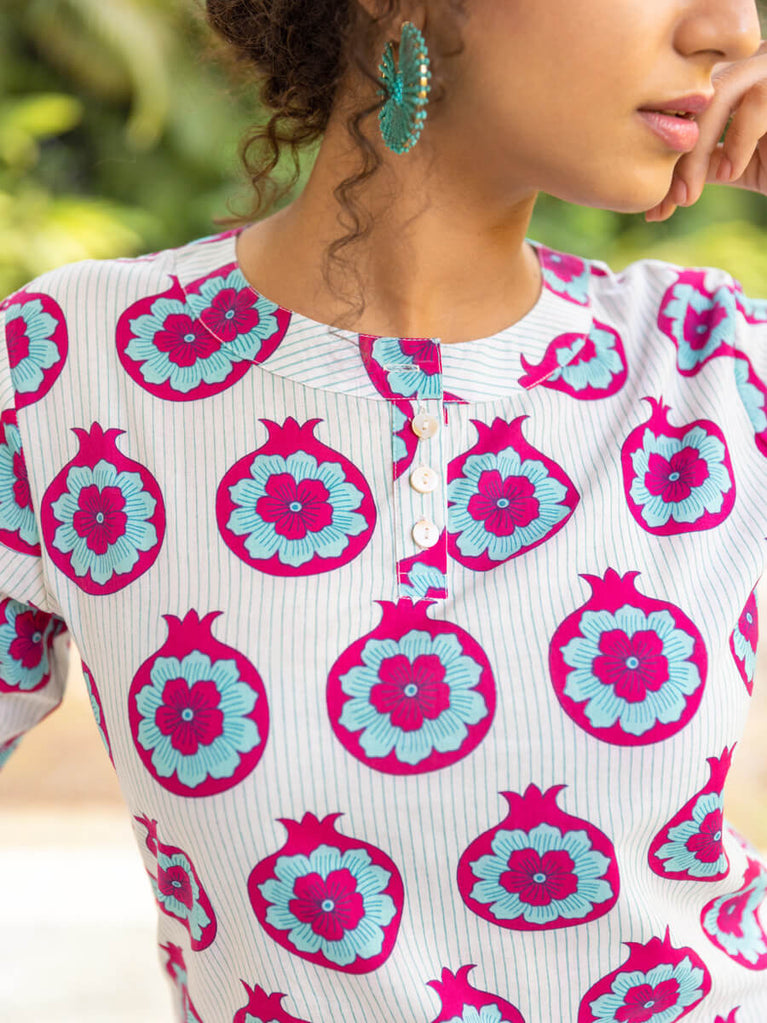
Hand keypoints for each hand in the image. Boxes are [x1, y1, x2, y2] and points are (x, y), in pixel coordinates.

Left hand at [645, 40, 766, 221]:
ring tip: (691, 194)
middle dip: (676, 156)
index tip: (656, 208)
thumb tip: (657, 192)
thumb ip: (702, 163)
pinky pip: (757, 100)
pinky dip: (737, 142)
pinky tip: (731, 172)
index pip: (685, 109)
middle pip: (695, 98)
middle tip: (671, 202)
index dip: (664, 155)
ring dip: (696, 151)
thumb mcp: (736, 164)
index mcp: (732, 80)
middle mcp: (750, 62)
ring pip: (719, 94)